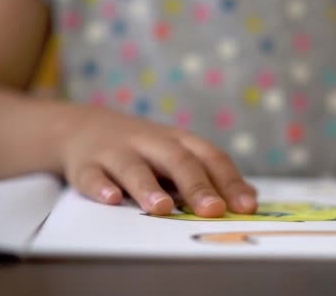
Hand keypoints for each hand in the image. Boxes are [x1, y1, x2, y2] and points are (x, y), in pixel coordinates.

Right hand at [58, 107, 256, 216]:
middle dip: (197, 186)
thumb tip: (250, 199)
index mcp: (179, 141)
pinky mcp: (86, 164)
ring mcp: (118, 152)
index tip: (246, 207)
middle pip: (177, 161)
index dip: (230, 181)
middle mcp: (152, 143)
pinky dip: (100, 187)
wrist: (85, 126)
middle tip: (213, 210)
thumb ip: (211, 174)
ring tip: (163, 208)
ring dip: (148, 187)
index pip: (210, 158)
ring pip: (134, 168)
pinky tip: (111, 199)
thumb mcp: (177, 153)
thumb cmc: (144, 149)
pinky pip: (92, 175)